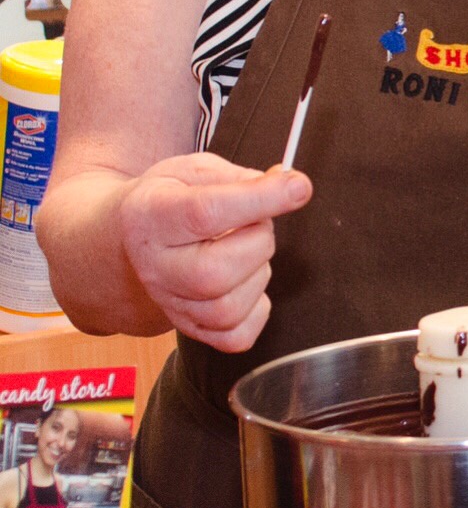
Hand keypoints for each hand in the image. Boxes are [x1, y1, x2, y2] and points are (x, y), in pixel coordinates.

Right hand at [117, 154, 312, 351]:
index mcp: (149, 217)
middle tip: (254, 223)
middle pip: (216, 272)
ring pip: (228, 308)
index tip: (297, 187)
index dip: (260, 199)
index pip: (204, 213)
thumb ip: (240, 177)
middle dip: (257, 240)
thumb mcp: (193, 172)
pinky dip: (256, 309)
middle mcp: (154, 267)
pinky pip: (237, 336)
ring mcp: (169, 303)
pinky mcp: (190, 328)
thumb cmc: (169, 202)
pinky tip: (244, 281)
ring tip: (244, 249)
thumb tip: (289, 186)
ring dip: (258, 273)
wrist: (130, 240)